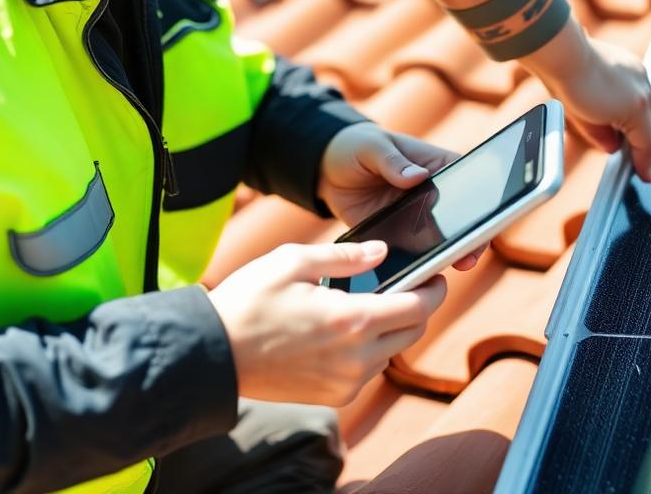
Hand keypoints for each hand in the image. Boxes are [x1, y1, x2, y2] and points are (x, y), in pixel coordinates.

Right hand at [207, 241, 446, 405]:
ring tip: (369, 304)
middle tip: (406, 285)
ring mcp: (347, 382)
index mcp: (352, 320)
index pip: (418, 307)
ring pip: (391, 353)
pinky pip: (367, 371)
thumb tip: (383, 252)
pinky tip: (344, 331)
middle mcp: (357, 358)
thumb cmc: (249, 301)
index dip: (434, 288)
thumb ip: (346, 257)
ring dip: (390, 329)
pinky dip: (368, 350)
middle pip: (412, 332)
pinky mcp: (334, 397)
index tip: (436, 275)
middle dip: (416, 307)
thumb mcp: (294, 261)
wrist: (214, 353)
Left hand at [317, 123, 485, 270]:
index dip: (482, 202)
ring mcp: (416, 218)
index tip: (486, 220)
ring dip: (443, 255)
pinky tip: (414, 275)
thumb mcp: (372, 147)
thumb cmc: (356, 146)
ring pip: (439, 241)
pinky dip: (414, 264)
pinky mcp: (397, 236)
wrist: (326, 170)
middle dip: (468, 238)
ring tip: (442, 268)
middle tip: (467, 256)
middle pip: (460, 219)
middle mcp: (433, 195)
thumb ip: (392, 161)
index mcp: (435, 167)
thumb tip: (416, 176)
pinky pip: (411, 254)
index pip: (469, 184)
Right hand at [522, 21, 650, 181]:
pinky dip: (645, 157)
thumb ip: (599, 126)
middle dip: (648, 146)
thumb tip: (612, 147)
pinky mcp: (637, 104)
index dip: (637, 129)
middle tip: (645, 166)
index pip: (638, 105)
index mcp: (623, 70)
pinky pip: (648, 139)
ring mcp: (640, 90)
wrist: (560, 53)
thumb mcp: (579, 102)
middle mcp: (638, 77)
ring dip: (647, 154)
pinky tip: (642, 170)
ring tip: (645, 171)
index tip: (632, 146)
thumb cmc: (561, 67)